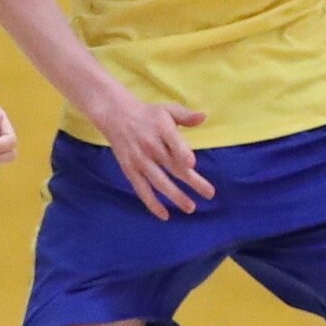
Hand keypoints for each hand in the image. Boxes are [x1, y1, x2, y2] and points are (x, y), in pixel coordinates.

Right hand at [91, 90, 214, 219]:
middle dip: (191, 181)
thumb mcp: (167, 110)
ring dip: (175, 195)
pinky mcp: (130, 170)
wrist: (116, 116)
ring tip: (190, 207)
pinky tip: (165, 215)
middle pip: (172, 166)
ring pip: (159, 181)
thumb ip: (186, 116)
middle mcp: (151, 146)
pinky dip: (152, 203)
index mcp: (162, 129)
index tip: (192, 164)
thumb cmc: (148, 114)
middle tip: (209, 194)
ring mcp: (140, 160)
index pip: (172, 142)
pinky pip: (142, 189)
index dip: (181, 152)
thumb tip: (204, 117)